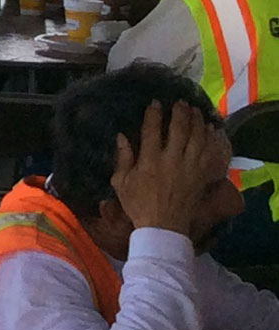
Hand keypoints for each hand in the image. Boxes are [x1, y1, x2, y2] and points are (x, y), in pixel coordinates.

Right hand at [111, 101, 233, 238]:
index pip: (152, 131)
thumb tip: (122, 136)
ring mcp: (189, 167)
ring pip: (196, 137)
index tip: (155, 103)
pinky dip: (209, 137)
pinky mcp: (201, 175)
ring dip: (196, 121)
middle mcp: (171, 160)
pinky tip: (208, 128)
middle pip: (178, 129)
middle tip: (179, 102)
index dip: (154, 114)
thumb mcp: (121, 184)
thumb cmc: (138, 205)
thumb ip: (122, 159)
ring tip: (194, 110)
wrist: (163, 227)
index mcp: (149, 161)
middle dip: (179, 113)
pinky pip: (208, 151)